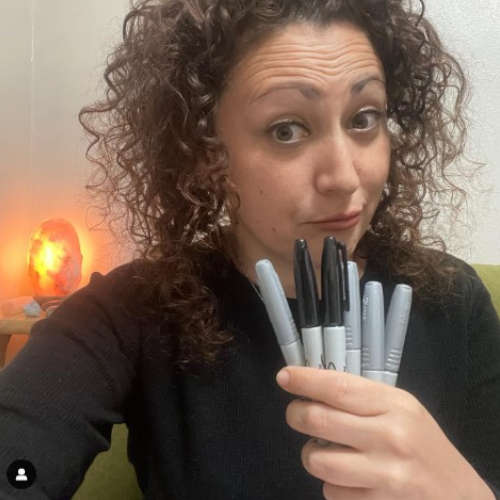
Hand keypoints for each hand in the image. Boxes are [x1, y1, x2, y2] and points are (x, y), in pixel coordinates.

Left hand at [276, 366, 493, 499]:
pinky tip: (348, 478)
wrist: (457, 495)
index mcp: (394, 405)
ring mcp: (385, 475)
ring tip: (324, 450)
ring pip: (318, 460)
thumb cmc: (422, 444)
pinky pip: (331, 492)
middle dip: (296, 414)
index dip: (305, 381)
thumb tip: (312, 388)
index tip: (285, 376)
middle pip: (319, 420)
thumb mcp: (401, 409)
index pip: (339, 387)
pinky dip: (331, 484)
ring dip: (311, 454)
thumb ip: (362, 398)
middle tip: (296, 413)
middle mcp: (390, 437)